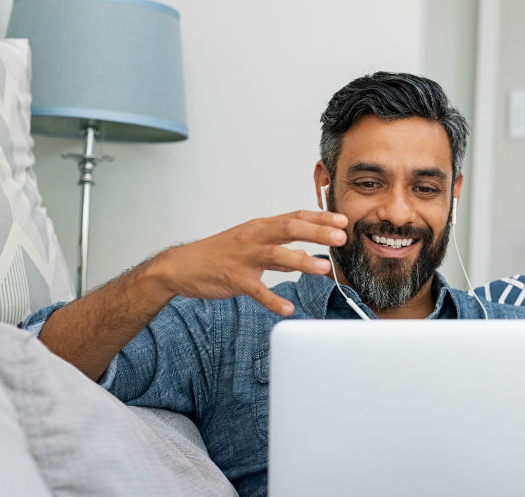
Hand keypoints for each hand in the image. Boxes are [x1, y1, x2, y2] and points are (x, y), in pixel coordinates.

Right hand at [150, 210, 347, 315]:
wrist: (181, 266)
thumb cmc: (219, 254)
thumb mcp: (252, 245)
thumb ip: (280, 251)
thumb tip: (305, 256)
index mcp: (261, 227)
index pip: (296, 217)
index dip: (320, 218)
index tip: (343, 221)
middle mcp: (254, 237)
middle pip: (290, 229)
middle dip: (317, 232)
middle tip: (341, 238)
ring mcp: (244, 257)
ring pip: (276, 255)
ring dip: (301, 262)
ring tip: (323, 268)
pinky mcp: (234, 278)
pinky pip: (257, 290)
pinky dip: (273, 300)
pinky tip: (288, 308)